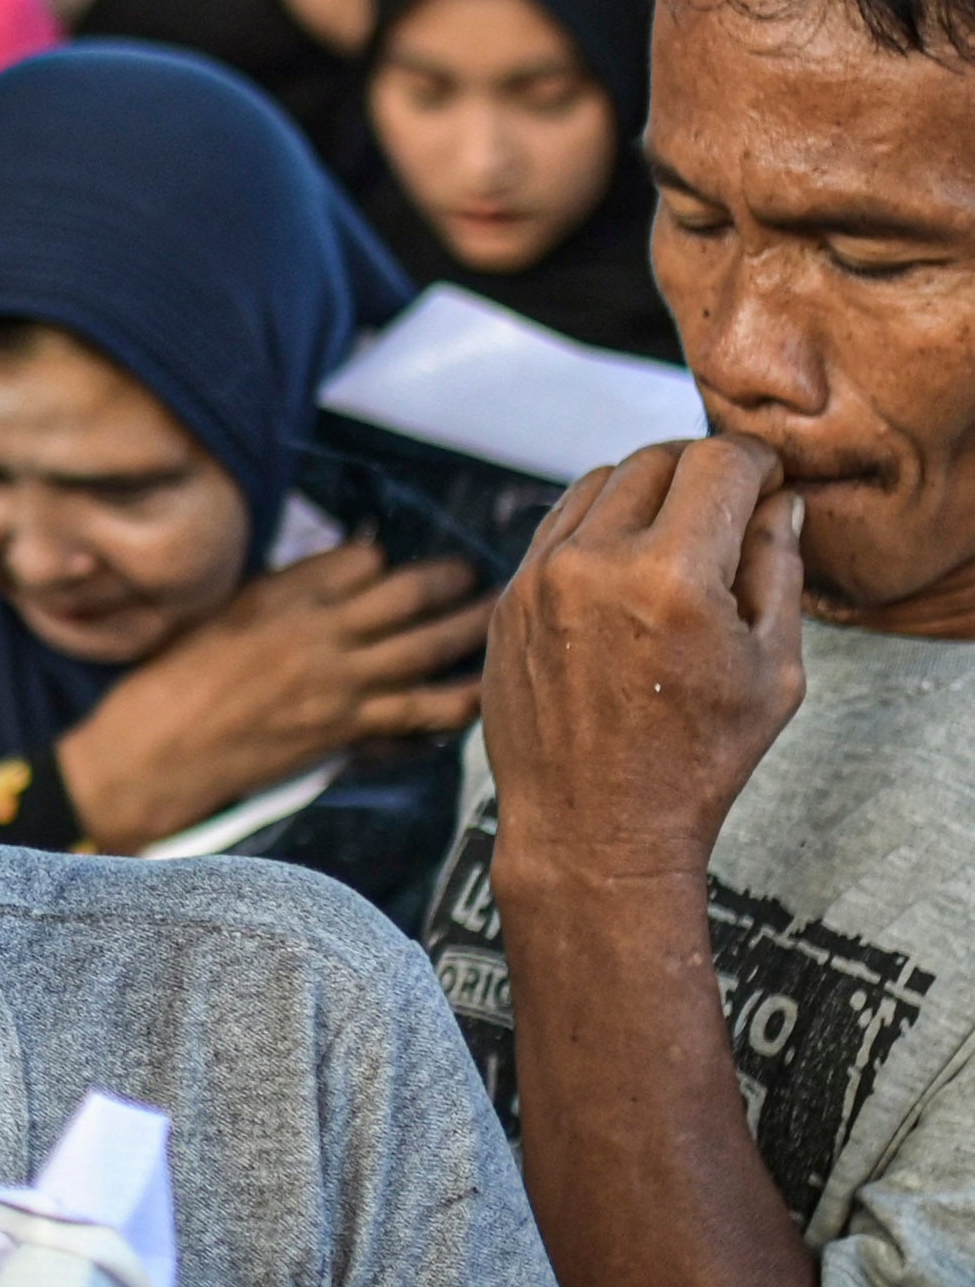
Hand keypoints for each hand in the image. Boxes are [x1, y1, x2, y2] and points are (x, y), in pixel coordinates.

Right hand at [56, 535, 490, 849]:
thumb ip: (276, 595)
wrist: (150, 756)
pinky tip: (481, 691)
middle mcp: (317, 635)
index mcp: (281, 598)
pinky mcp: (343, 730)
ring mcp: (336, 685)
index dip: (384, 560)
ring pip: (426, 646)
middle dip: (449, 580)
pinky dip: (457, 700)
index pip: (360, 560)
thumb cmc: (166, 686)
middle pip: (408, 594)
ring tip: (495, 616)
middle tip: (472, 574)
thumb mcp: (214, 617)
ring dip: (469, 627)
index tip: (396, 564)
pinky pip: (418, 711)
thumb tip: (334, 577)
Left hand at [481, 436, 805, 901]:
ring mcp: (537, 580)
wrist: (592, 827)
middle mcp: (592, 565)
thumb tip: (780, 502)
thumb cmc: (693, 761)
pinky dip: (598, 527)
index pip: (717, 461)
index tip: (769, 484)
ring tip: (679, 542)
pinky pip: (556, 527)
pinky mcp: (507, 601)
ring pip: (599, 483)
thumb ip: (780, 569)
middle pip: (655, 460)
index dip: (757, 463)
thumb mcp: (773, 668)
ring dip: (646, 494)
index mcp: (669, 577)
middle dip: (702, 472)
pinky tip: (627, 569)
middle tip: (730, 509)